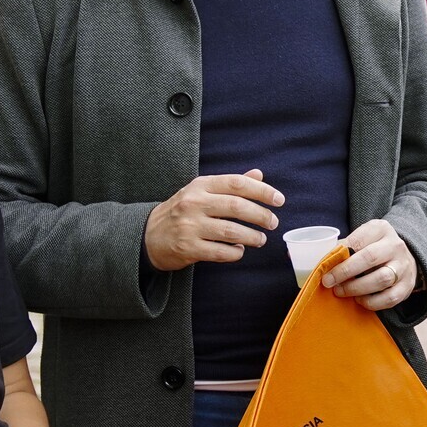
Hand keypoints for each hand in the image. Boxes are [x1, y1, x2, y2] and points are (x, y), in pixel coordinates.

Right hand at [146, 170, 282, 271]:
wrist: (148, 235)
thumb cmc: (182, 211)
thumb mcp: (201, 192)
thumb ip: (230, 184)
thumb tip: (259, 174)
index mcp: (200, 186)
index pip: (237, 183)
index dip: (262, 191)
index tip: (279, 200)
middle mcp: (194, 203)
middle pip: (237, 207)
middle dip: (261, 216)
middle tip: (273, 223)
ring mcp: (190, 226)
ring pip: (232, 232)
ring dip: (252, 237)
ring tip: (260, 239)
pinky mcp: (188, 248)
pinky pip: (221, 252)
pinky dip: (236, 252)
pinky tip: (239, 250)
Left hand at [320, 219, 420, 311]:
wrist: (404, 258)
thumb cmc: (374, 249)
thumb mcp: (362, 239)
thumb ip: (345, 248)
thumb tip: (325, 264)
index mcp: (381, 229)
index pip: (358, 241)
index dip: (339, 258)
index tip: (325, 271)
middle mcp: (395, 246)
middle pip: (370, 258)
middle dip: (345, 272)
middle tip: (330, 283)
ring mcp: (404, 266)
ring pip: (381, 279)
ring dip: (357, 288)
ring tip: (342, 292)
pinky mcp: (407, 286)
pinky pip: (389, 298)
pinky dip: (371, 302)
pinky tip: (359, 300)